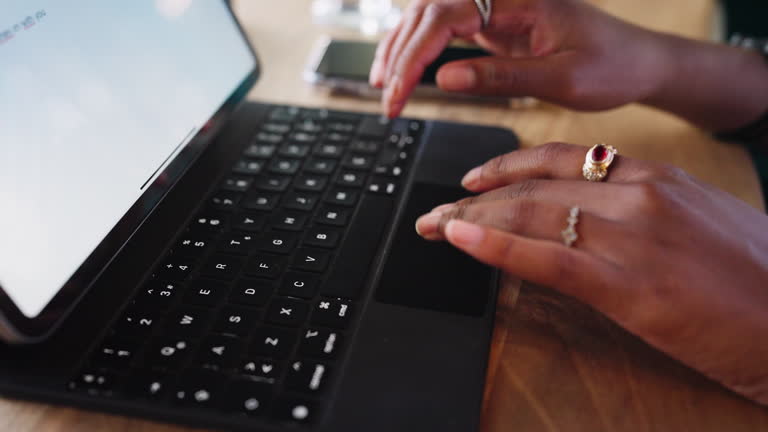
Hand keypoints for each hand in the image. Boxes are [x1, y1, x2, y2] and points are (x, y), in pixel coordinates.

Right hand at [370, 0, 669, 117]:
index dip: (415, 55)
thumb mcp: (561, 80)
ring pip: (430, 16)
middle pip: (430, 11)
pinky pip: (445, 29)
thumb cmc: (612, 67)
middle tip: (386, 98)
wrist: (639, 62)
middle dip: (400, 54)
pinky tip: (403, 70)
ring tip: (382, 84)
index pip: (447, 16)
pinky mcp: (495, 23)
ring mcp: (498, 6)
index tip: (398, 92)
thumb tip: (443, 79)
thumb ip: (501, 77)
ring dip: (401, 48)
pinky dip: (420, 50)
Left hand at [414, 142, 767, 404]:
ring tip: (436, 228)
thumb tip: (592, 217)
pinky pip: (547, 257)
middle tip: (438, 211)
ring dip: (471, 221)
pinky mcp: (630, 286)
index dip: (508, 166)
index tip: (476, 178)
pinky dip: (496, 246)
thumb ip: (643, 211)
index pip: (562, 159)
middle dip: (476, 200)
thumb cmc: (758, 274)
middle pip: (534, 188)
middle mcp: (638, 195)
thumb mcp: (699, 221)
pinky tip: (461, 239)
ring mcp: (633, 237)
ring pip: (531, 216)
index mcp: (655, 176)